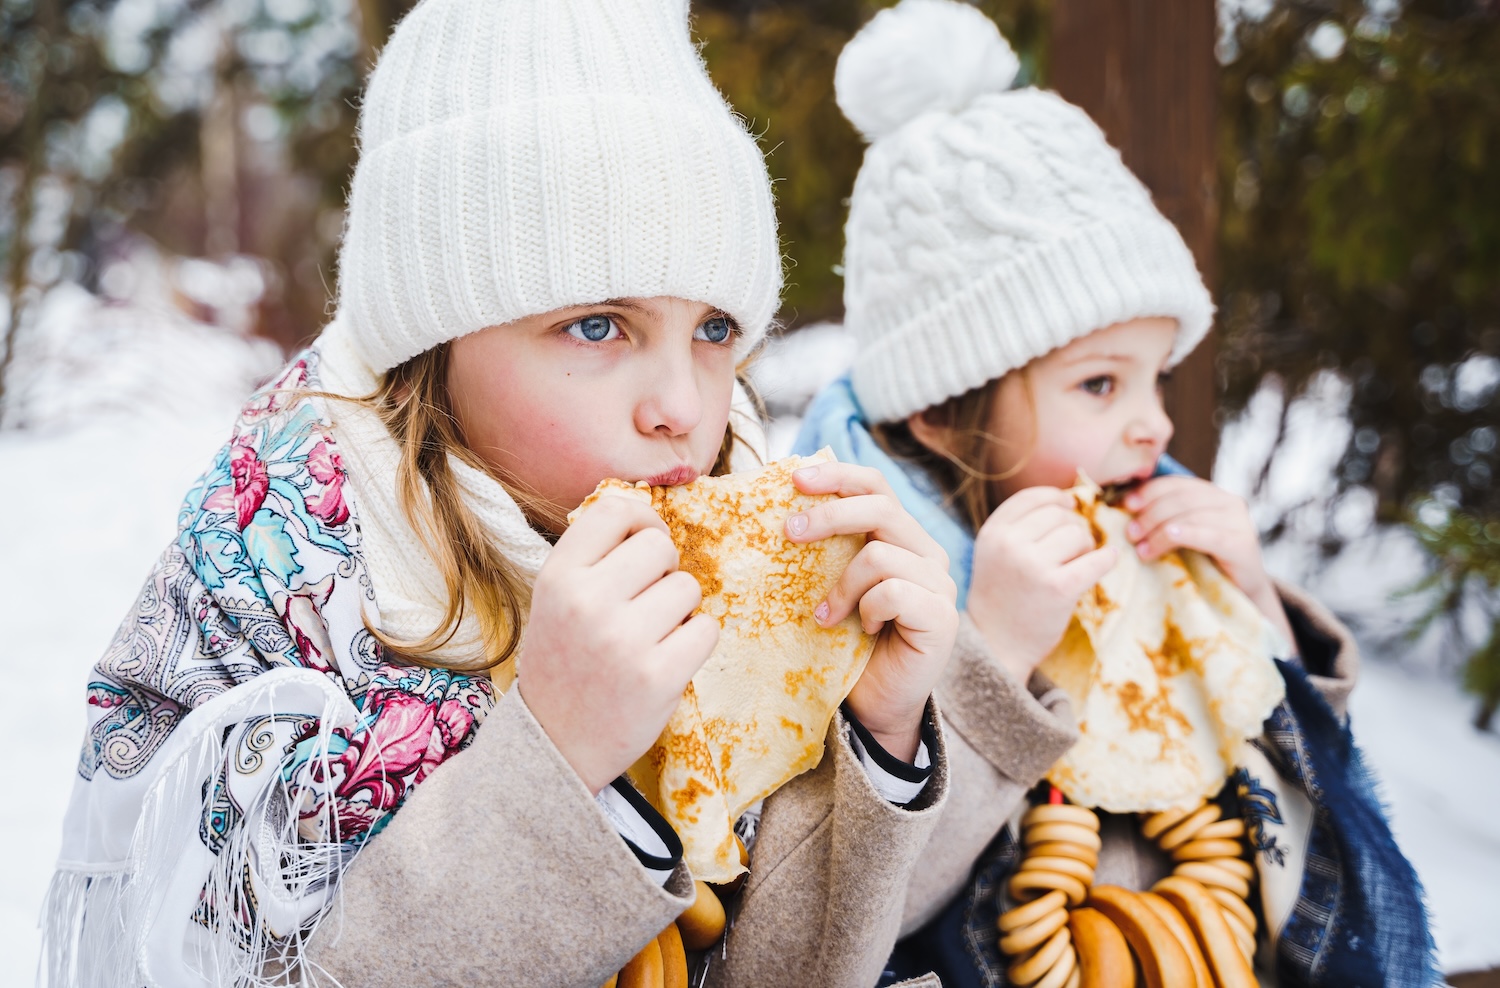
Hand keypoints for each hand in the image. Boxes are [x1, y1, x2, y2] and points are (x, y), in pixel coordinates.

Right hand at [518, 495, 718, 794]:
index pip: (616, 510)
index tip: (642, 546)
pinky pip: (707, 629)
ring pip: (688, 587)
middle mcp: (588, 602)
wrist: (555, 746)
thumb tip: (649, 512)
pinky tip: (667, 659)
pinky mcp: (659, 676)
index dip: (641, 522)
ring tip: (650, 637)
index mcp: (558, 577)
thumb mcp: (555, 601)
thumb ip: (593, 557)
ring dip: (680, 610)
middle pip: (660, 546)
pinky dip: (695, 642)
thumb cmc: (564, 664)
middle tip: (646, 603)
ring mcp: (624, 640)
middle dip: (664, 570)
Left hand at [784, 462, 957, 762]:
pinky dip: (867, 609)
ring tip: (826, 616)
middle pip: (880, 507)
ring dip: (841, 585)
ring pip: (880, 554)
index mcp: (900, 536)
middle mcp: (926, 553)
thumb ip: (825, 550)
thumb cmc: (846, 644)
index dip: (838, 474)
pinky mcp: (942, 616)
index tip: (794, 477)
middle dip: (829, 515)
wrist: (874, 704)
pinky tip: (865, 630)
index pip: (875, 485)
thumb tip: (783, 508)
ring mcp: (940, 583)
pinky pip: (893, 592)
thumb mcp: (830, 586)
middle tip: (789, 532)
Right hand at [967, 486, 1117, 684]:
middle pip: (1059, 516)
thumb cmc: (1002, 598)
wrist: (997, 645)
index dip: (1056, 498)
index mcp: (992, 533)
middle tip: (1071, 552)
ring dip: (1085, 547)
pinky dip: (1107, 559)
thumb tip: (1071, 499)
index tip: (1070, 507)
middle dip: (1072, 529)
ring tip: (1076, 565)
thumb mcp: (995, 554)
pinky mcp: (1059, 588)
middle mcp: (1009, 545)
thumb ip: (1020, 527)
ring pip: (1078, 535)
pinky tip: (1108, 561)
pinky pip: (1096, 560)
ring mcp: (1033, 565)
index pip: (1031, 498)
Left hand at [1123, 476, 1293, 645]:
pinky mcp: (1242, 543)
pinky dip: (1181, 534)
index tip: (1125, 505)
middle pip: (1180, 498)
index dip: (1148, 491)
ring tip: (1140, 548)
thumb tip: (1125, 508)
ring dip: (1158, 530)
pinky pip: (1206, 534)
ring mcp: (1239, 521)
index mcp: (1212, 494)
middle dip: (1150, 513)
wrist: (1241, 595)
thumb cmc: (1205, 564)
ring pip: (1190, 515)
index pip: (1176, 483)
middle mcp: (1229, 501)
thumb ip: (1165, 517)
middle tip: (1130, 533)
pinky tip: (1162, 541)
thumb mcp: (1183, 534)